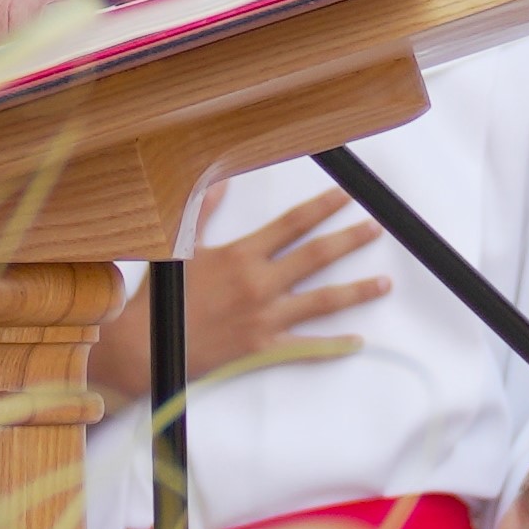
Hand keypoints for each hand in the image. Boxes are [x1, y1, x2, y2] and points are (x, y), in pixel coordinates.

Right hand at [88, 190, 387, 395]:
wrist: (144, 347)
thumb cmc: (161, 298)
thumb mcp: (179, 247)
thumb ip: (204, 210)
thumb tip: (220, 178)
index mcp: (241, 255)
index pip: (292, 224)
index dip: (321, 207)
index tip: (346, 197)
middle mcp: (260, 283)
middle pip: (316, 257)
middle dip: (350, 240)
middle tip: (375, 230)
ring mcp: (265, 318)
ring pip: (322, 302)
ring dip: (356, 291)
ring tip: (384, 283)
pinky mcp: (262, 349)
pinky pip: (306, 347)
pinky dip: (334, 345)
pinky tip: (356, 340)